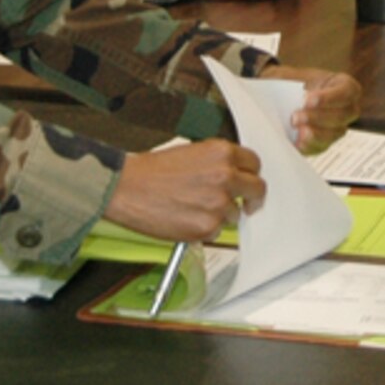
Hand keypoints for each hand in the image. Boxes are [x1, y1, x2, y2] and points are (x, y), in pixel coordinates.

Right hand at [102, 139, 264, 240]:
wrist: (127, 188)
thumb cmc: (151, 171)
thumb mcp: (191, 152)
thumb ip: (217, 162)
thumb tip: (233, 174)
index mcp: (221, 153)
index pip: (254, 163)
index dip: (250, 174)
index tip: (248, 181)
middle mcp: (225, 176)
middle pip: (258, 189)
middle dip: (252, 197)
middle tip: (245, 203)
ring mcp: (218, 203)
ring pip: (234, 214)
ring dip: (221, 214)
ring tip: (194, 208)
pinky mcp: (207, 227)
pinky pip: (216, 231)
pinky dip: (204, 229)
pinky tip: (186, 218)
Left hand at [259, 63, 361, 151]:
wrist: (286, 95)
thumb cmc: (294, 82)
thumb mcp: (295, 76)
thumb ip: (294, 83)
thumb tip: (288, 97)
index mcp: (346, 87)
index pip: (346, 93)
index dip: (328, 98)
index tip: (306, 100)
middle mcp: (348, 108)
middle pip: (341, 116)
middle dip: (317, 117)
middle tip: (295, 116)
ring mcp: (338, 127)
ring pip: (333, 134)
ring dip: (314, 133)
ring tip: (295, 127)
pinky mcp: (324, 142)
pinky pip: (321, 148)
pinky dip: (308, 145)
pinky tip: (297, 142)